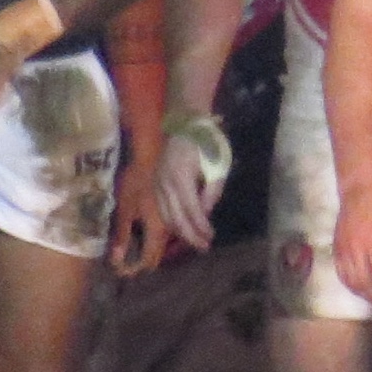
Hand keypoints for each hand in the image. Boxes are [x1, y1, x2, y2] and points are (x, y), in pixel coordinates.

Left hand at [110, 164, 168, 277]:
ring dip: (151, 254)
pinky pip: (165, 234)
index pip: (148, 260)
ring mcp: (170, 221)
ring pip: (164, 246)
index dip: (134, 270)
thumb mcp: (124, 209)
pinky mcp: (169, 212)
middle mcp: (167, 230)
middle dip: (143, 265)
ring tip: (134, 257)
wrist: (150, 158)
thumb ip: (122, 236)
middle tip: (126, 269)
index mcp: (156, 231)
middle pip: (158, 256)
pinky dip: (155, 241)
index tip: (119, 272)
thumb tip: (117, 260)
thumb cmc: (134, 182)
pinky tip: (144, 238)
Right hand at [156, 129, 225, 252]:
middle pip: (176, 218)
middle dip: (190, 236)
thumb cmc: (206, 143)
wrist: (185, 124)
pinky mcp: (155, 184)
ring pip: (165, 216)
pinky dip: (170, 222)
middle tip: (204, 247)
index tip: (211, 238)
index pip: (191, 210)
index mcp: (181, 176)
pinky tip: (181, 229)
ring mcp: (157, 184)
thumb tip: (206, 214)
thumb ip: (212, 190)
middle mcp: (165, 183)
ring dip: (180, 232)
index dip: (201, 227)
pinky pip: (160, 209)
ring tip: (195, 242)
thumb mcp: (217, 165)